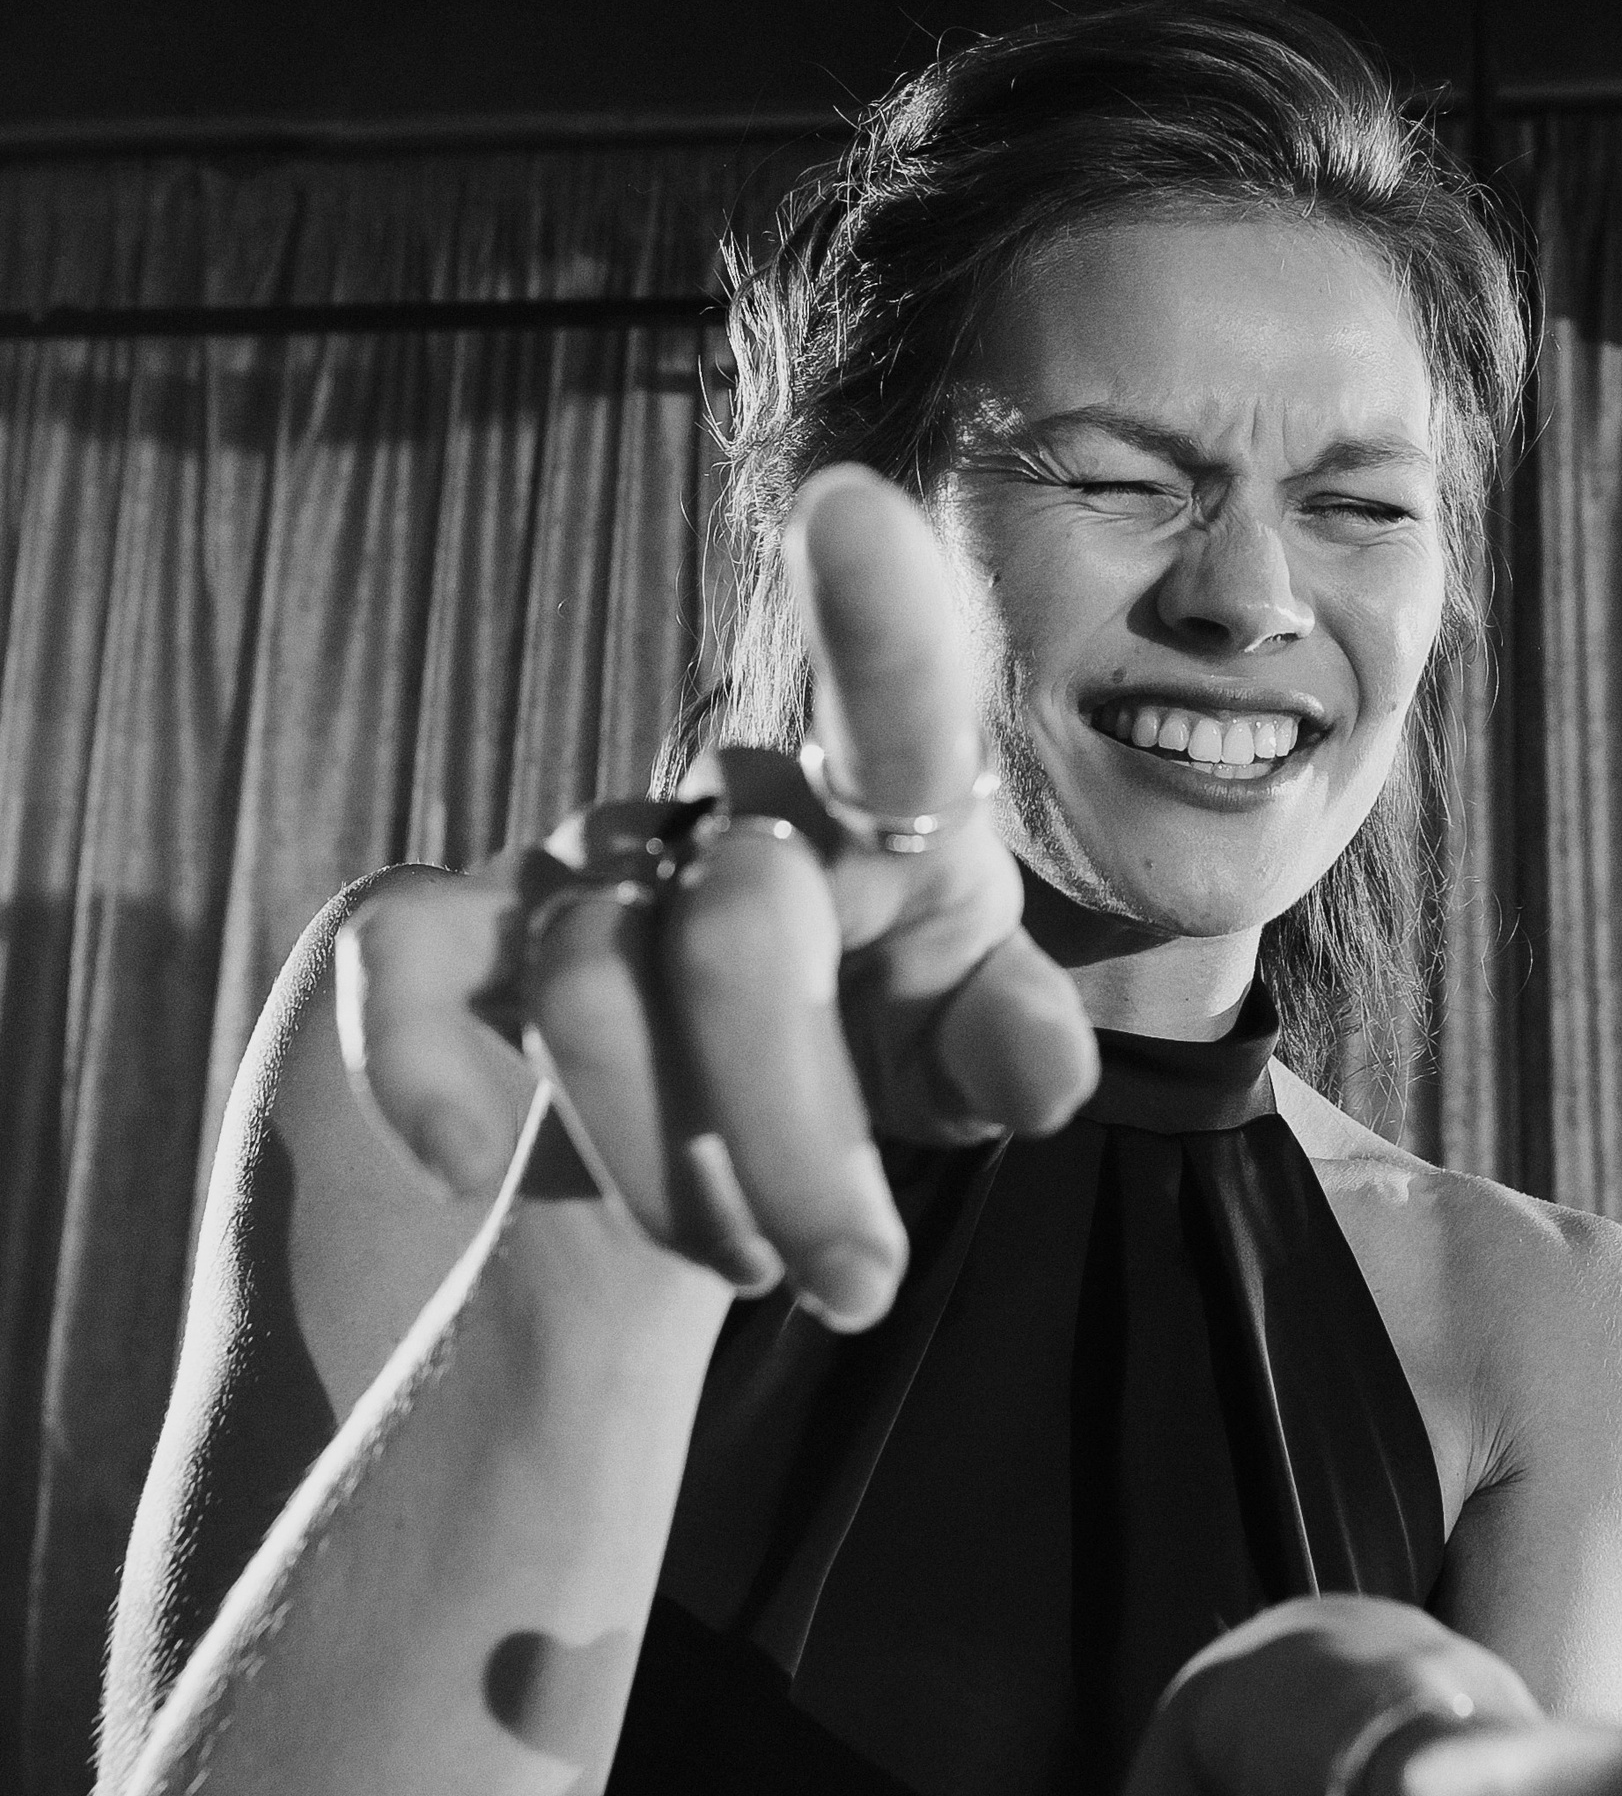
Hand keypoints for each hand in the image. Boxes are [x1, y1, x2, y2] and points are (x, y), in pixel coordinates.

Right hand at [334, 467, 1098, 1330]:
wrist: (702, 1123)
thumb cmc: (864, 1053)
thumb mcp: (951, 1062)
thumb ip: (1002, 1049)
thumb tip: (1047, 1070)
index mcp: (869, 815)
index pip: (887, 710)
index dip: (874, 623)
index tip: (848, 512)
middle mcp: (715, 810)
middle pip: (737, 932)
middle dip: (800, 1141)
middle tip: (853, 1283)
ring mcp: (574, 865)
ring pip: (588, 987)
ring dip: (675, 1175)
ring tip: (757, 1264)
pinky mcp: (448, 931)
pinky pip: (400, 964)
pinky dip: (427, 1075)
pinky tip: (469, 1165)